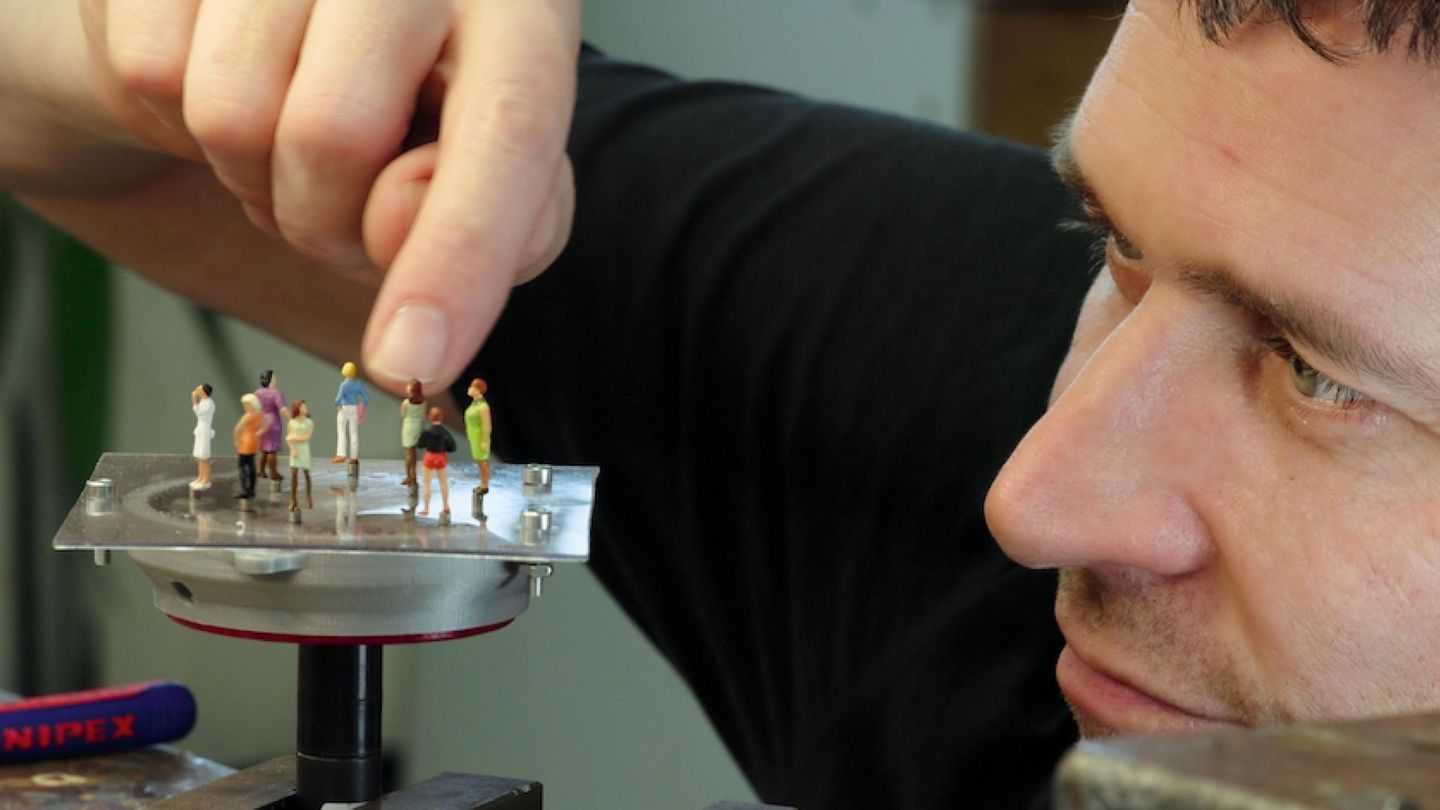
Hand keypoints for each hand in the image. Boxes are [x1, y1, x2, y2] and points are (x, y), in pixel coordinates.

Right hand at [83, 0, 581, 390]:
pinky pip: (151, 75)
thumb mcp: (496, 175)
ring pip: (231, 116)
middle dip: (323, 218)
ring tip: (286, 136)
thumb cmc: (410, 106)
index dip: (458, 257)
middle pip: (334, 134)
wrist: (277, 17)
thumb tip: (406, 245)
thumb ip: (507, 230)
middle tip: (339, 197)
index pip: (507, 132)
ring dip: (250, 177)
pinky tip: (228, 80)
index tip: (413, 362)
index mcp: (522, 4)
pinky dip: (179, 122)